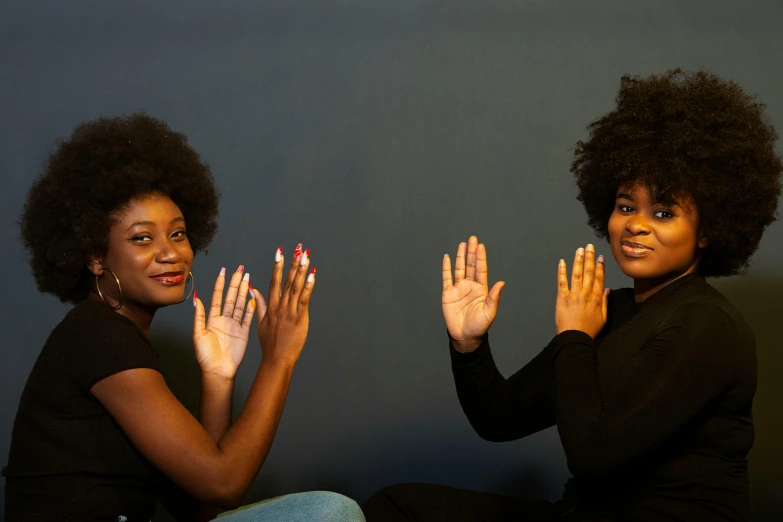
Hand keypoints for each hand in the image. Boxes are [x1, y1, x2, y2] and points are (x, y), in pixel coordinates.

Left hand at [193, 266, 255, 380]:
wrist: (218, 371)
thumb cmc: (205, 356)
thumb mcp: (198, 335)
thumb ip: (199, 316)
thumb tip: (197, 298)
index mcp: (213, 319)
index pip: (218, 297)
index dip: (221, 284)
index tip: (224, 271)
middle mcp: (225, 319)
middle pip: (231, 297)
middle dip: (236, 283)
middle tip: (241, 270)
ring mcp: (235, 325)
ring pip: (241, 304)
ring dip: (244, 291)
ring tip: (248, 278)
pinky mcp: (244, 333)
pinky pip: (249, 317)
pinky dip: (252, 307)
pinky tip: (254, 297)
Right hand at [252, 244, 314, 365]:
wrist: (276, 358)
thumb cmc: (270, 343)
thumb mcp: (261, 323)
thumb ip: (260, 304)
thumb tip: (253, 290)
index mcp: (271, 306)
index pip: (274, 281)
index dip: (277, 266)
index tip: (280, 252)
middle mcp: (280, 305)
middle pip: (287, 280)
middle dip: (292, 263)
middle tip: (298, 248)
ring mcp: (290, 311)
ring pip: (296, 286)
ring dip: (301, 270)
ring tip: (305, 256)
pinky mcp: (299, 317)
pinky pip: (305, 299)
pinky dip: (309, 286)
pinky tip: (312, 275)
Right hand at [442, 236, 504, 352]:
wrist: (465, 336)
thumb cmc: (479, 326)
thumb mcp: (489, 312)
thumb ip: (494, 297)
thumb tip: (501, 283)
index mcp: (481, 289)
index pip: (481, 269)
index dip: (480, 258)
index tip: (480, 246)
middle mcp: (470, 286)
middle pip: (470, 265)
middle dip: (471, 252)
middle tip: (473, 239)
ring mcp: (458, 289)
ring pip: (459, 269)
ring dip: (461, 256)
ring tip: (462, 244)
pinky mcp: (448, 294)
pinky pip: (446, 278)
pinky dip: (446, 268)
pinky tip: (447, 257)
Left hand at [555, 244, 609, 338]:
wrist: (575, 338)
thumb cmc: (589, 330)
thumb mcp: (603, 317)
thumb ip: (605, 302)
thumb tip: (607, 289)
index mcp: (597, 298)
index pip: (599, 278)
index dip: (600, 266)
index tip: (600, 257)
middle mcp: (586, 293)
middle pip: (589, 272)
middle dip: (589, 258)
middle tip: (589, 246)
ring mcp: (574, 294)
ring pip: (577, 274)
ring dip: (578, 260)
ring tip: (579, 250)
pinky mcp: (562, 297)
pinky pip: (562, 281)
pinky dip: (562, 271)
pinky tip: (562, 262)